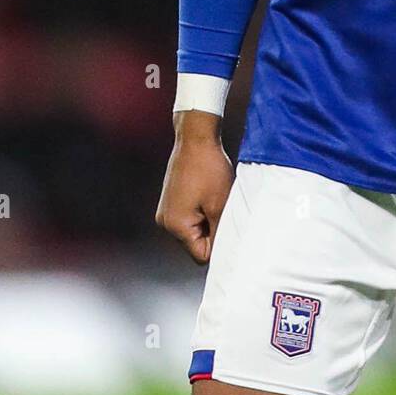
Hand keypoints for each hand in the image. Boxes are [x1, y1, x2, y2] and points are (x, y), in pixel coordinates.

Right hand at [155, 112, 233, 262]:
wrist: (196, 139)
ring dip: (208, 220)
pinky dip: (201, 211)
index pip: (201, 255)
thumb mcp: (220, 205)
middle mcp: (165, 223)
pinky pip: (188, 218)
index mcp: (176, 227)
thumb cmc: (209, 169)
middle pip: (196, 244)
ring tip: (215, 199)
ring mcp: (165, 212)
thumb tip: (224, 254)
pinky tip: (209, 194)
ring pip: (194, 230)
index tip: (229, 226)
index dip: (219, 244)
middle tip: (223, 208)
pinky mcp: (169, 202)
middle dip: (212, 231)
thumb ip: (219, 234)